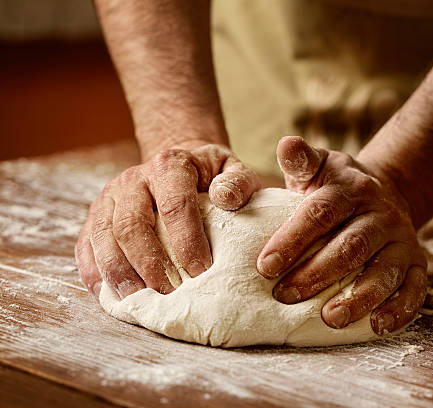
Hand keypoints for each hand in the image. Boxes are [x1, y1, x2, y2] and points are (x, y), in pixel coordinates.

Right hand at [76, 141, 260, 299]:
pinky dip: (95, 272)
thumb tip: (225, 198)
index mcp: (170, 166)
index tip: (202, 272)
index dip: (187, 241)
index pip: (175, 205)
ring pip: (104, 237)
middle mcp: (134, 179)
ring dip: (120, 273)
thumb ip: (237, 182)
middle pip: (132, 225)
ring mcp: (110, 197)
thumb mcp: (231, 169)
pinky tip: (111, 296)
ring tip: (138, 302)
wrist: (179, 165)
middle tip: (169, 294)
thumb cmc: (210, 175)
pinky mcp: (96, 215)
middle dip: (150, 264)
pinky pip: (87, 245)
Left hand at [257, 136, 426, 334]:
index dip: (293, 239)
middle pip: (351, 246)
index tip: (264, 266)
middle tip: (285, 296)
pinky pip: (415, 289)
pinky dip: (399, 310)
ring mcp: (402, 240)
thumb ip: (301, 160)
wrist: (384, 194)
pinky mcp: (417, 263)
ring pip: (384, 271)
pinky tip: (377, 326)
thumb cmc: (336, 188)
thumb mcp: (319, 168)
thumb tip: (286, 143)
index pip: (321, 213)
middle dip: (317, 273)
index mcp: (350, 190)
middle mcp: (380, 215)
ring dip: (359, 297)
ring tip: (330, 318)